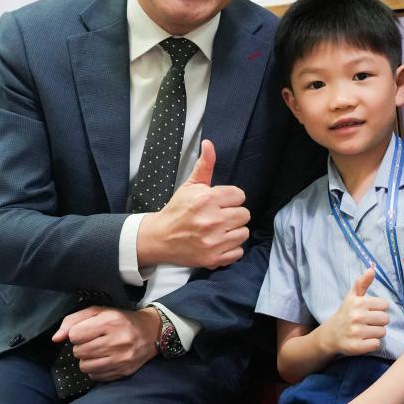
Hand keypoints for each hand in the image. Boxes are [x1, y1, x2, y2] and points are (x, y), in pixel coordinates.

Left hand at [51, 307, 159, 381]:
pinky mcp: (124, 371)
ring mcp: (121, 358)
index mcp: (110, 321)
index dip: (77, 333)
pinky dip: (96, 369)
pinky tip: (105, 360)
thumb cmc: (121, 320)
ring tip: (98, 352)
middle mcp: (117, 341)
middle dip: (82, 347)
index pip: (74, 335)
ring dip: (87, 359)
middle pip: (78, 352)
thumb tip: (55, 339)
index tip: (87, 332)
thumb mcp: (99, 312)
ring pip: (84, 366)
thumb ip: (73, 321)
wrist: (152, 332)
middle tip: (94, 342)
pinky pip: (95, 376)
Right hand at [137, 140, 251, 269]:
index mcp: (207, 200)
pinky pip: (238, 251)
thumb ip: (204, 166)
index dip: (231, 198)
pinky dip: (231, 248)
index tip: (220, 202)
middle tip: (219, 216)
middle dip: (233, 214)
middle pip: (245, 214)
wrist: (159, 238)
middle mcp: (212, 221)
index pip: (240, 195)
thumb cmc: (177, 210)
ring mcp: (213, 242)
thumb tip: (209, 144)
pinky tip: (218, 242)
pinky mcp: (213, 258)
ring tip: (219, 230)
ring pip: (244, 233)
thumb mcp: (190, 186)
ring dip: (234, 231)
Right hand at [317, 267, 387, 355]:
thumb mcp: (352, 296)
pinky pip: (376, 344)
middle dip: (378, 322)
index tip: (369, 311)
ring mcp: (356, 333)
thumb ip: (363, 282)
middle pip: (385, 319)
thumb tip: (372, 268)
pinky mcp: (356, 347)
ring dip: (376, 333)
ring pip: (382, 332)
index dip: (378, 309)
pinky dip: (372, 344)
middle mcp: (357, 317)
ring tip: (365, 331)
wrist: (330, 335)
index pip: (385, 305)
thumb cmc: (345, 313)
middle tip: (367, 323)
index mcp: (358, 303)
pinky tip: (363, 340)